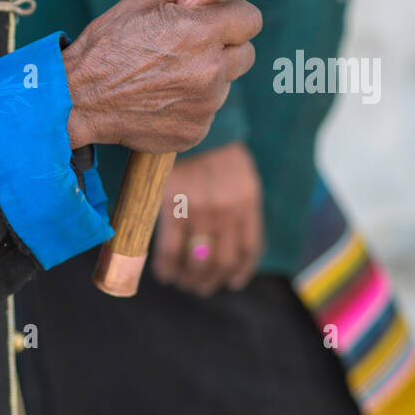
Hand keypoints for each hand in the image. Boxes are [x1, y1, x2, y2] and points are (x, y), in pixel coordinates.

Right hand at [62, 0, 260, 153]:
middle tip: (195, 45)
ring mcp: (205, 106)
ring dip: (206, 76)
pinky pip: (205, 111)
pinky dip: (189, 103)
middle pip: (245, 54)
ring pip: (223, 84)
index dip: (237, 15)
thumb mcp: (140, 1)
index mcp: (200, 34)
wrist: (78, 100)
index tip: (224, 17)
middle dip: (226, 46)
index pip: (251, 20)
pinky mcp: (195, 131)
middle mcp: (210, 72)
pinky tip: (159, 97)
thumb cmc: (105, 46)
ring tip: (165, 75)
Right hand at [150, 141, 263, 294]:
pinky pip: (170, 251)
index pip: (249, 250)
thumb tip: (234, 242)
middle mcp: (228, 212)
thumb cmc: (216, 151)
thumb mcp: (242, 177)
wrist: (190, 127)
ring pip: (198, 262)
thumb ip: (242, 208)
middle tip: (200, 287)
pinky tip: (165, 275)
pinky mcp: (174, 208)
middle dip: (211, 281)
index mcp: (248, 204)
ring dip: (191, 280)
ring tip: (184, 283)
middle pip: (222, 262)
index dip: (239, 272)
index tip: (230, 282)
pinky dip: (168, 268)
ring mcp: (201, 212)